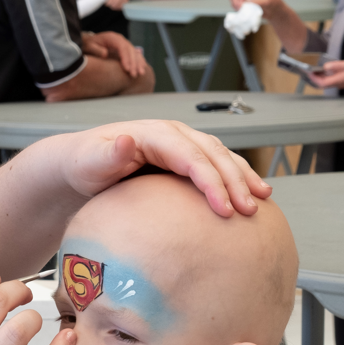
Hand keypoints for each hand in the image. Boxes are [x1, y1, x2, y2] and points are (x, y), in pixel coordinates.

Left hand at [47, 119, 271, 217]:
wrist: (81, 164)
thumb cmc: (85, 164)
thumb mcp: (89, 162)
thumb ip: (107, 155)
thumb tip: (126, 141)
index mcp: (154, 134)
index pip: (191, 157)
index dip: (210, 182)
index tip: (224, 208)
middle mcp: (173, 135)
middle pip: (213, 155)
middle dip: (235, 181)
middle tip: (249, 210)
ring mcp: (181, 145)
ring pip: (221, 157)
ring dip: (243, 177)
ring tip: (261, 199)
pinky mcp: (184, 158)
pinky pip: (216, 165)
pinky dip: (236, 177)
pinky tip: (251, 194)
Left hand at [80, 31, 147, 78]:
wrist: (90, 42)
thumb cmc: (89, 45)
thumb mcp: (89, 46)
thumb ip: (96, 49)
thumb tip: (105, 54)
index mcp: (112, 37)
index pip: (122, 47)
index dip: (125, 58)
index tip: (126, 69)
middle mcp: (121, 40)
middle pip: (130, 50)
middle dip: (133, 63)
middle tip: (133, 75)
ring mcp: (124, 44)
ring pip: (135, 53)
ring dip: (138, 63)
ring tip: (140, 74)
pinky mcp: (126, 50)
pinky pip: (135, 55)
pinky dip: (139, 62)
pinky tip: (142, 70)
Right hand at [229, 0, 284, 20]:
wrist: (274, 9)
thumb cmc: (273, 3)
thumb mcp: (266, 1)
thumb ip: (255, 1)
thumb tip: (244, 4)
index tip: (241, 5)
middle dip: (236, 0)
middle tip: (239, 9)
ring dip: (234, 3)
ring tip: (239, 10)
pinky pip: (234, 0)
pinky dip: (234, 5)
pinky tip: (239, 10)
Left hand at [309, 56, 343, 90]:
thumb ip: (339, 65)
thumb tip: (326, 67)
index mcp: (340, 79)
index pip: (322, 83)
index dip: (313, 78)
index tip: (307, 71)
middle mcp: (340, 83)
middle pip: (322, 83)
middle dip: (313, 77)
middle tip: (306, 69)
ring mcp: (342, 82)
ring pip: (326, 81)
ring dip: (319, 76)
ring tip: (312, 68)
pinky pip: (331, 79)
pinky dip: (325, 74)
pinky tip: (323, 68)